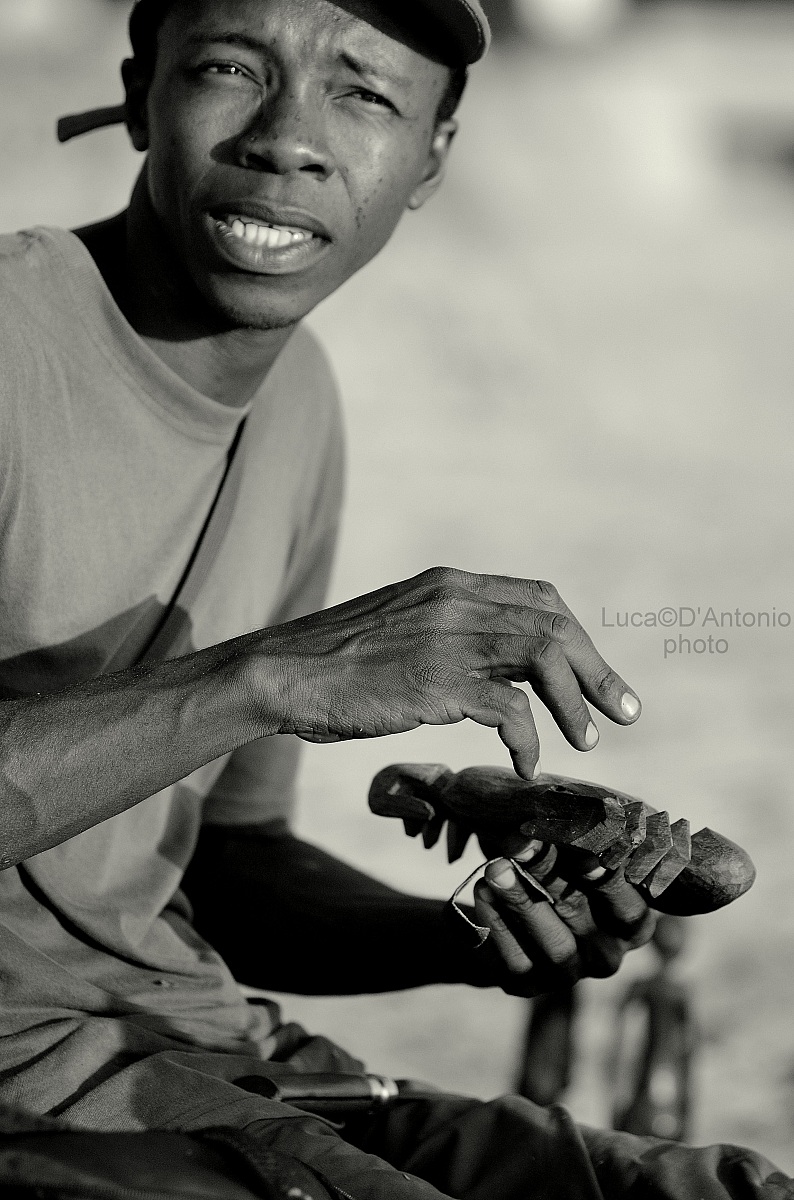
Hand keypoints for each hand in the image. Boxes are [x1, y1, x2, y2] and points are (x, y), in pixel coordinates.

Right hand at [257, 567, 640, 777]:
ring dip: (575, 702)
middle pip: (554, 624)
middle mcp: (456, 600)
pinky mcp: (436, 681)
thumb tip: (488, 666)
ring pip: (544, 657)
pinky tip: (524, 763)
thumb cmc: (334, 661)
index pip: (538, 597)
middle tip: (624, 712)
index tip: (594, 674)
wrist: (281, 672)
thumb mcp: (399, 627)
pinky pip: (510, 708)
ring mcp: (447, 637)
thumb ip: (445, 631)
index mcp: (450, 583)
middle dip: (597, 670)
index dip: (577, 637)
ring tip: (588, 740)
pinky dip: (529, 737)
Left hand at [468, 841, 656, 995]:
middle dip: (550, 875)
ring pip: (554, 946)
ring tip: (495, 868)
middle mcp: (606, 956)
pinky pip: (515, 960)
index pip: (630, 910)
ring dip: (522, 902)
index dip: (609, 884)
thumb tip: (558, 816)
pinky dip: (497, 923)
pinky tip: (482, 891)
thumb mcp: (566, 854)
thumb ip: (570, 842)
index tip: (586, 853)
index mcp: (631, 924)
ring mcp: (568, 975)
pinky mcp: (528, 985)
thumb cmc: (553, 870)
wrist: (510, 908)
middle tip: (522, 843)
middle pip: (584, 917)